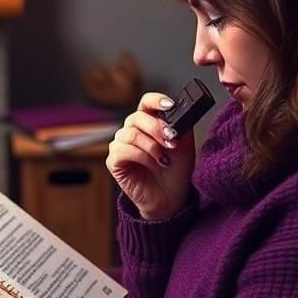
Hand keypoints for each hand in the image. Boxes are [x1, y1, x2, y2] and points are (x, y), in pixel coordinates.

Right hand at [106, 91, 194, 220]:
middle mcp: (131, 130)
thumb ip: (181, 126)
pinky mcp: (114, 161)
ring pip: (131, 134)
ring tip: (164, 159)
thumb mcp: (184, 144)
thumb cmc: (175, 170)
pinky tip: (154, 165)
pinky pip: (124, 150)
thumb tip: (181, 112)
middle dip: (157, 128)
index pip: (146, 102)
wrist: (170, 197)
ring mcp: (120, 145)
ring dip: (152, 146)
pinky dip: (142, 157)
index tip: (169, 105)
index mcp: (147, 123)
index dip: (156, 100)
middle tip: (171, 141)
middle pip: (137, 117)